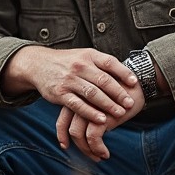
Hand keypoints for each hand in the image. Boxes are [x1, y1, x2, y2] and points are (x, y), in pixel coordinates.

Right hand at [2, 46, 142, 157]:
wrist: (39, 64)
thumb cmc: (67, 62)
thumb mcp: (84, 56)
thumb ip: (102, 63)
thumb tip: (127, 73)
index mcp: (88, 56)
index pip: (109, 63)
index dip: (123, 73)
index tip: (134, 83)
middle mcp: (79, 66)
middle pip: (103, 80)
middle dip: (119, 93)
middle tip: (130, 103)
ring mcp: (69, 80)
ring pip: (92, 94)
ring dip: (108, 105)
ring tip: (120, 113)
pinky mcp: (60, 93)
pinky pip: (78, 105)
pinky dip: (90, 113)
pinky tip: (101, 119)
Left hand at [56, 78, 145, 160]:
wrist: (140, 83)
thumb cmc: (123, 92)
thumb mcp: (104, 99)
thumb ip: (93, 109)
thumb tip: (88, 130)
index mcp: (79, 97)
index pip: (63, 119)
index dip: (62, 134)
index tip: (65, 145)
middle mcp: (80, 102)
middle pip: (71, 129)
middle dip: (78, 146)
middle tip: (89, 156)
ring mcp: (89, 108)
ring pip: (78, 135)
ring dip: (88, 150)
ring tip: (99, 157)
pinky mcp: (101, 116)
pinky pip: (93, 138)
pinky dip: (97, 148)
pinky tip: (105, 154)